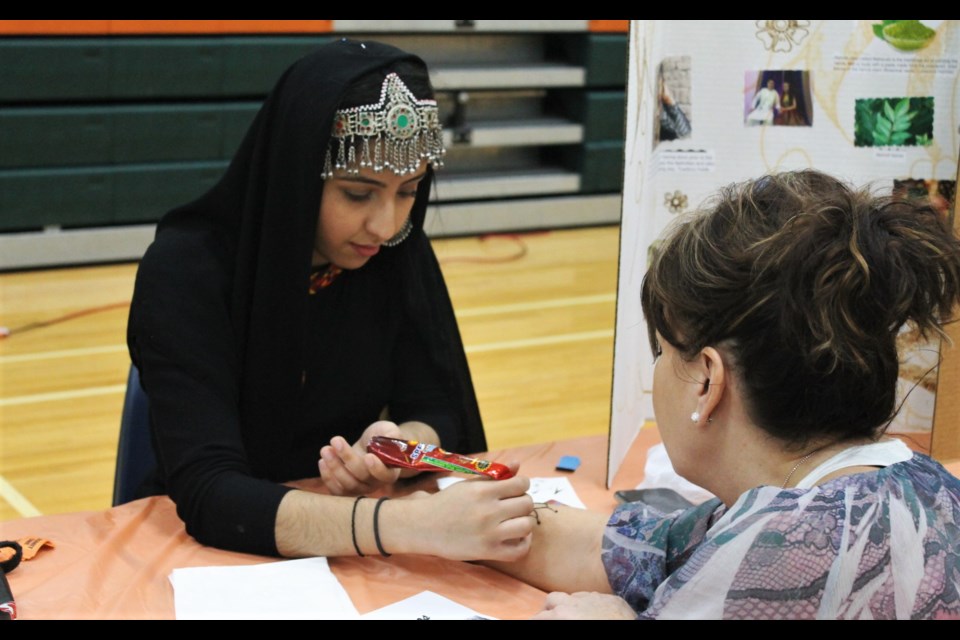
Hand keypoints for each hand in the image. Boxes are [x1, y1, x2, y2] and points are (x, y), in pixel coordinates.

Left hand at [318, 421, 402, 495]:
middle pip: (362, 477)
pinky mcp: (347, 489)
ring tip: (325, 449)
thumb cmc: (380, 437)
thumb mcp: (388, 430)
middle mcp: (376, 484)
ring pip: (347, 484)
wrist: (368, 445)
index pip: (385, 475)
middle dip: (347, 458)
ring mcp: (361, 489)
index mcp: (390, 471)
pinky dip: (328, 477)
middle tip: (336, 440)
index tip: (368, 456)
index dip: (377, 469)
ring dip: (334, 466)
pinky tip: (322, 461)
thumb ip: (391, 434)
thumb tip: (390, 437)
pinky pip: (337, 490)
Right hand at [392, 466, 534, 561]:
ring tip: (516, 521)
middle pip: (526, 504)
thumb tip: (518, 465)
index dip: (522, 485)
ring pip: (527, 525)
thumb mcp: (468, 485)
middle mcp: (487, 511)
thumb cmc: (447, 503)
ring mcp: (488, 534)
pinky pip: (519, 550)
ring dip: (525, 521)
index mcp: (482, 491)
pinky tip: (516, 537)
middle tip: (514, 505)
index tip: (516, 489)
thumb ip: (494, 475)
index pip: (520, 484)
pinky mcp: (487, 552)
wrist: (423, 526)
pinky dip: (523, 544)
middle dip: (523, 502)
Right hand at [532, 592, 635, 619]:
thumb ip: (558, 619)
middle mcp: (575, 601)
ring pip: (574, 596)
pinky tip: (594, 614)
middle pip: (552, 599)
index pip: (540, 616)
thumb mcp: (569, 624)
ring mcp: (594, 597)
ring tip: (571, 616)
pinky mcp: (612, 599)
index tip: (533, 622)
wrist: (629, 627)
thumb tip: (553, 616)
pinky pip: (594, 598)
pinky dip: (589, 604)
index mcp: (562, 614)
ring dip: (569, 605)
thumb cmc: (598, 632)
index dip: (535, 620)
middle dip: (548, 609)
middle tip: (548, 618)